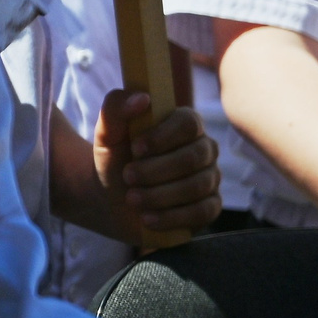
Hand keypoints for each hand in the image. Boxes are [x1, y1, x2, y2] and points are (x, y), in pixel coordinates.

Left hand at [93, 91, 221, 240]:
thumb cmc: (116, 160)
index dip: (162, 137)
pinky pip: (204, 212)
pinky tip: (148, 218)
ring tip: (132, 199)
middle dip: (155, 170)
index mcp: (185, 124)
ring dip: (159, 195)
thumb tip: (142, 98)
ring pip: (197, 186)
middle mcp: (204, 149)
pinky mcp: (210, 207)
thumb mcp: (107, 134)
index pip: (189, 123)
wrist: (112, 199)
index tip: (135, 148)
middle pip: (193, 157)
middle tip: (127, 177)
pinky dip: (172, 217)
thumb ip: (116, 108)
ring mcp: (210, 178)